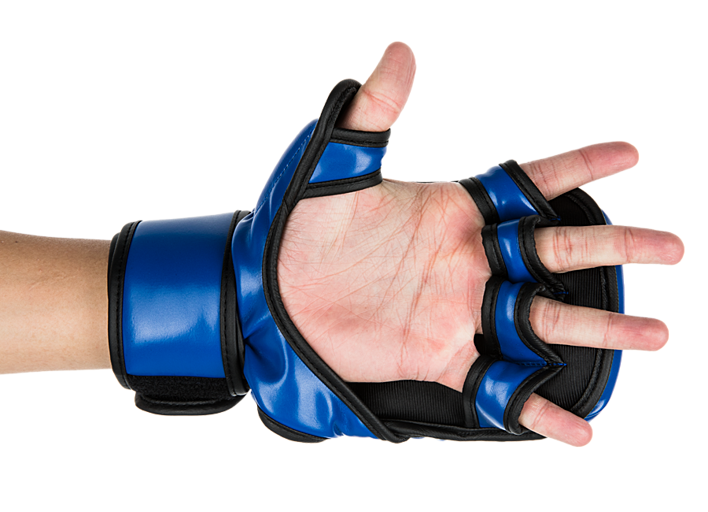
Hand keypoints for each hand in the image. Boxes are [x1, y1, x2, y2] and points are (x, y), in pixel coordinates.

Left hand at [277, 41, 684, 446]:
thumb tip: (401, 50)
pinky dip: (535, 411)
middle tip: (674, 246)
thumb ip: (374, 112)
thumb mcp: (335, 167)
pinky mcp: (434, 358)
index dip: (578, 167)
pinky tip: (580, 434)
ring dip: (598, 329)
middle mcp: (466, 261)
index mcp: (451, 211)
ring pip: (542, 321)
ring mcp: (456, 313)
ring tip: (656, 335)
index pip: (527, 185)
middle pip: (555, 254)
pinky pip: (496, 387)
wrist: (266, 293)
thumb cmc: (296, 226)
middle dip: (614, 248)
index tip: (632, 152)